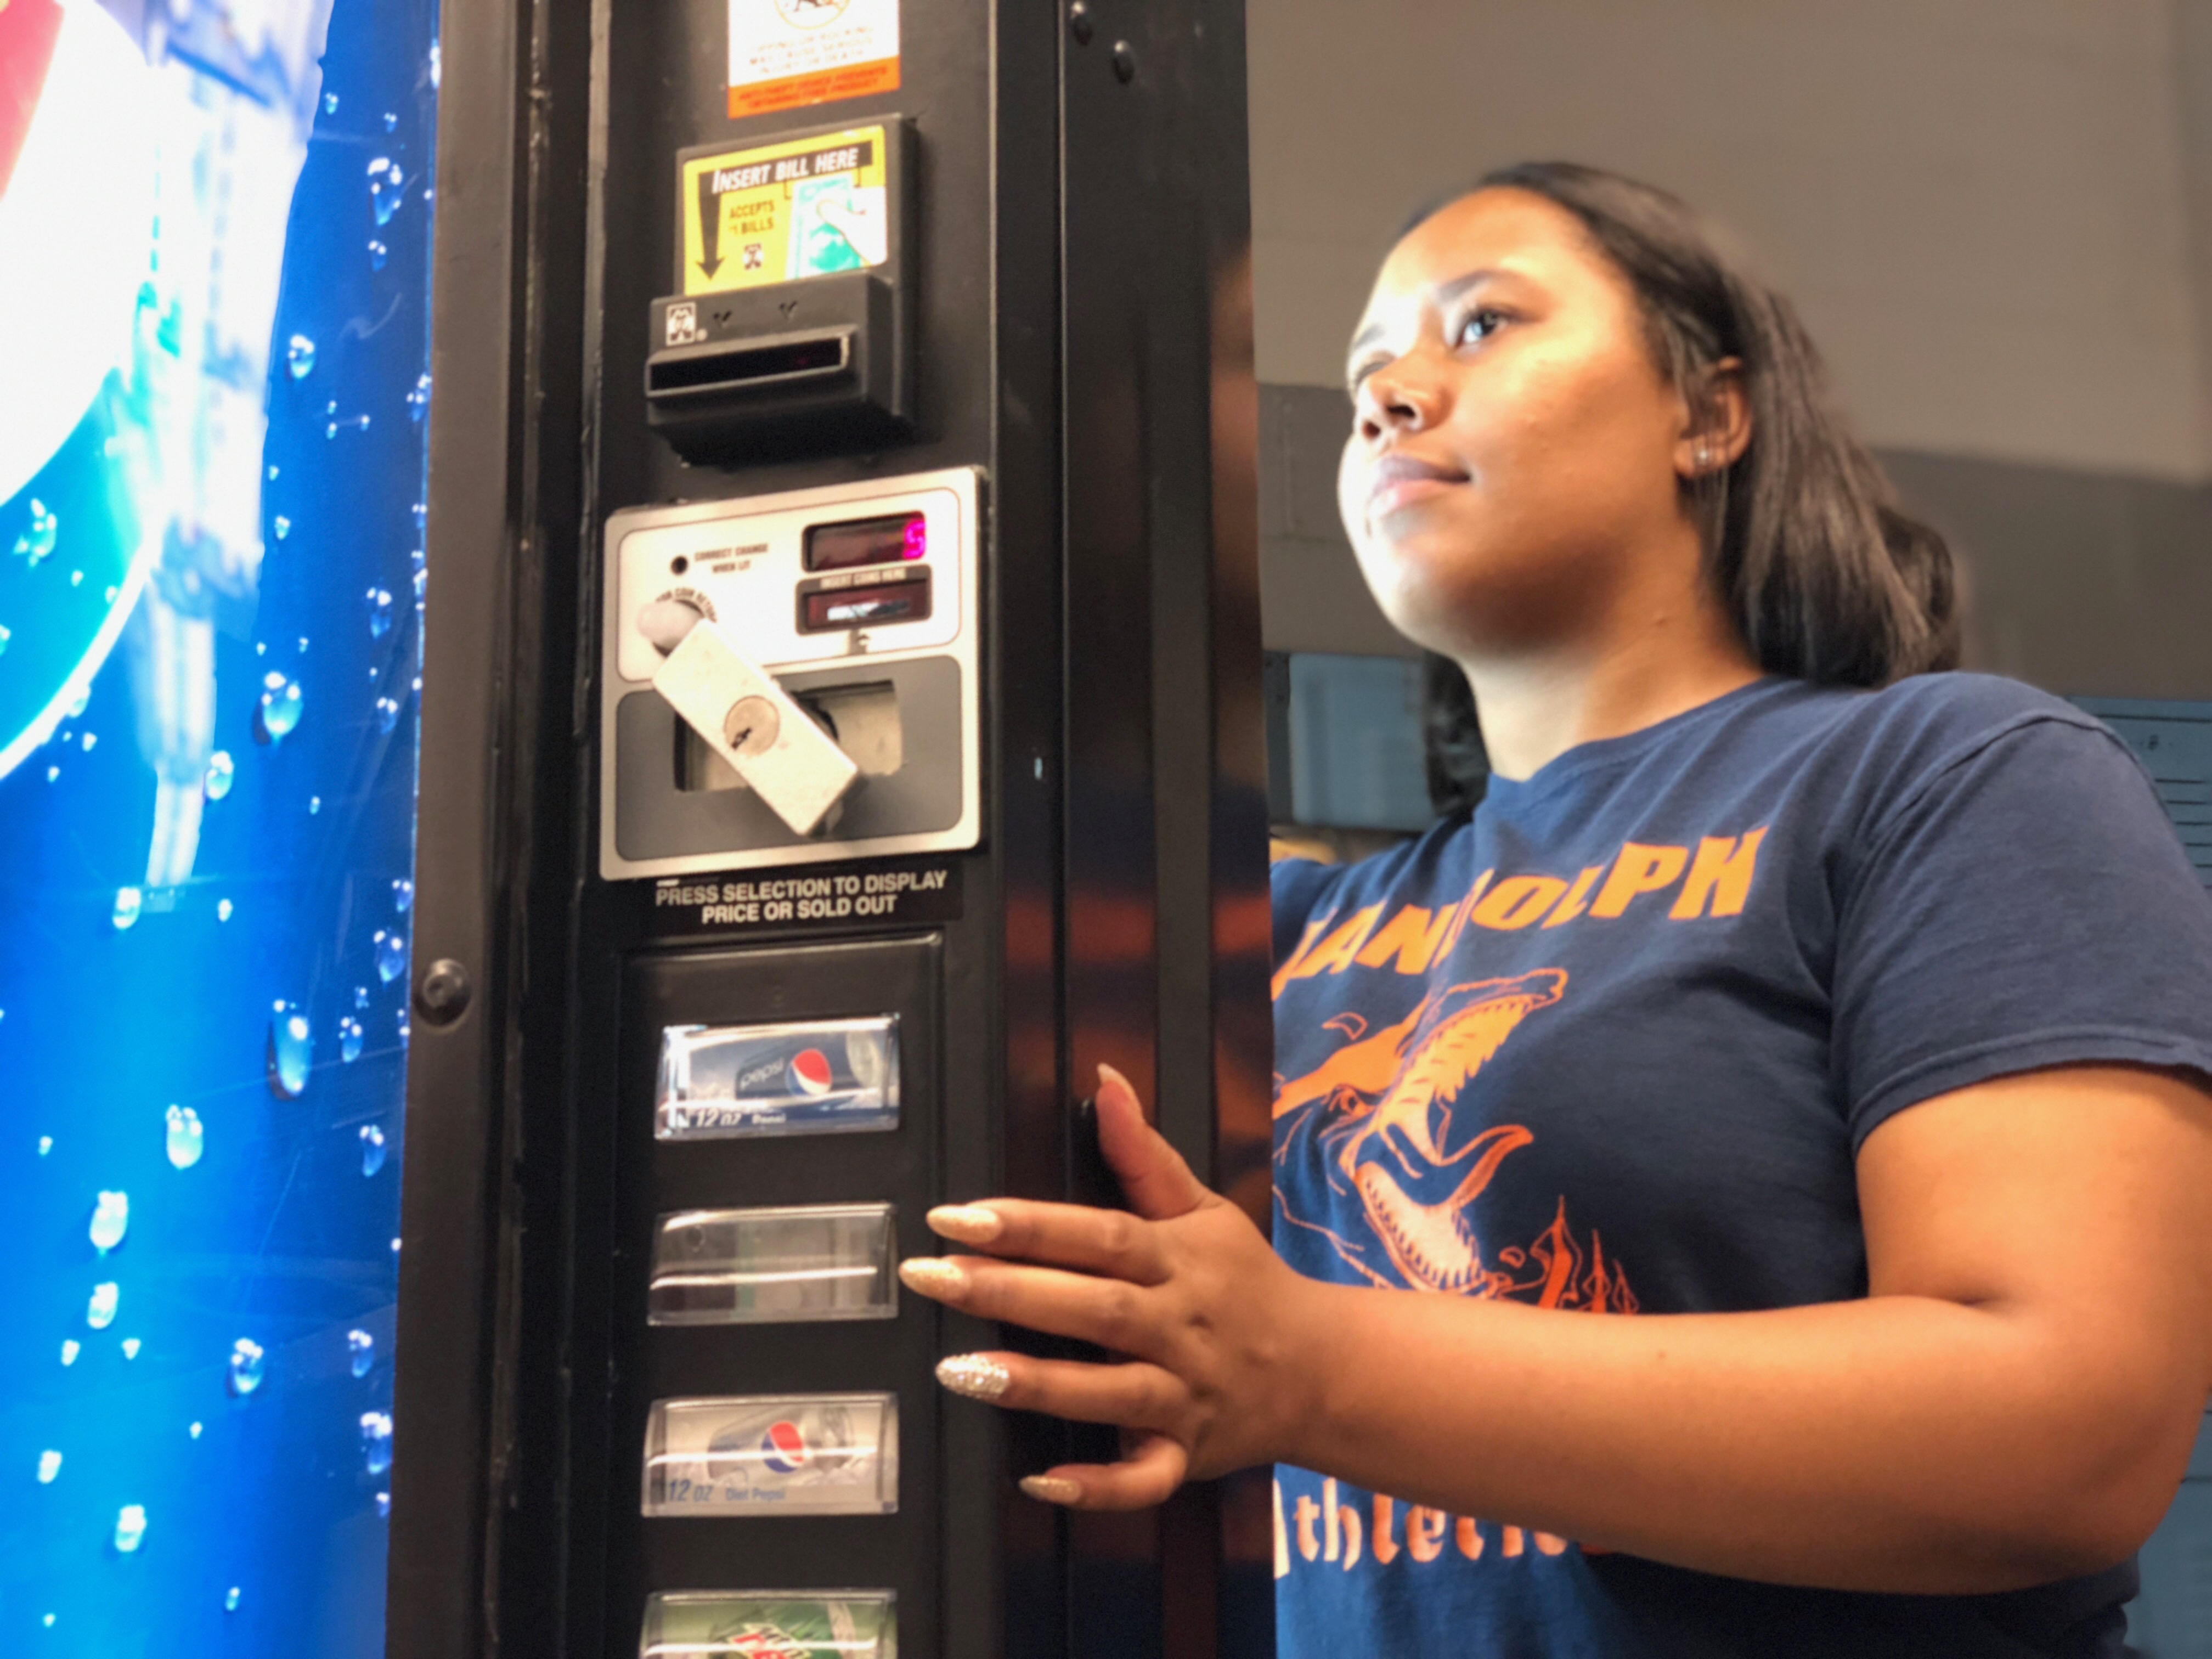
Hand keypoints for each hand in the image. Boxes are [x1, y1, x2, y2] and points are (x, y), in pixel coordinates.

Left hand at [899, 1063, 1317, 1509]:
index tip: (956, 1216)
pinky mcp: (1189, 1455)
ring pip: (1110, 1392)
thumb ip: (1144, 1152)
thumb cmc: (1246, 1281)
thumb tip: (1104, 1080)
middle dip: (1009, 1292)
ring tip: (960, 1370)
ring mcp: (1186, 1395)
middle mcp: (1181, 1326)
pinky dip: (1099, 1485)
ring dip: (1037, 1384)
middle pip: (1094, 1307)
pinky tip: (1041, 1481)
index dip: (1029, 1225)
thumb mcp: (1203, 1209)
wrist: (1322, 1369)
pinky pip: (1145, 1479)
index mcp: (1179, 1260)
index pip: (1100, 1235)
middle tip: (931, 1277)